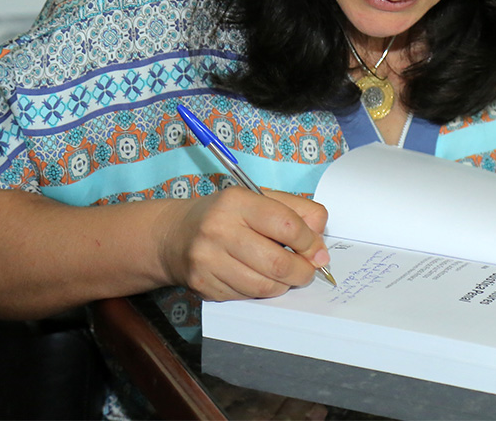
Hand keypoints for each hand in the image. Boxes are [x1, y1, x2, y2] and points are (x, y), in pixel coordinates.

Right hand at [158, 187, 329, 301]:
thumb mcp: (261, 199)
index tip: (318, 252)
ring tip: (284, 275)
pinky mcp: (203, 285)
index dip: (310, 243)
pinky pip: (246, 297)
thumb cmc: (227, 215)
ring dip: (283, 285)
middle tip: (307, 271)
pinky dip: (261, 291)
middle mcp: (218, 229)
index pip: (287, 225)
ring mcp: (208, 260)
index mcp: (237, 201)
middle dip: (302, 271)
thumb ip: (298, 212)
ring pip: (264, 286)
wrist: (175, 235)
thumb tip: (320, 246)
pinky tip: (257, 278)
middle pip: (277, 263)